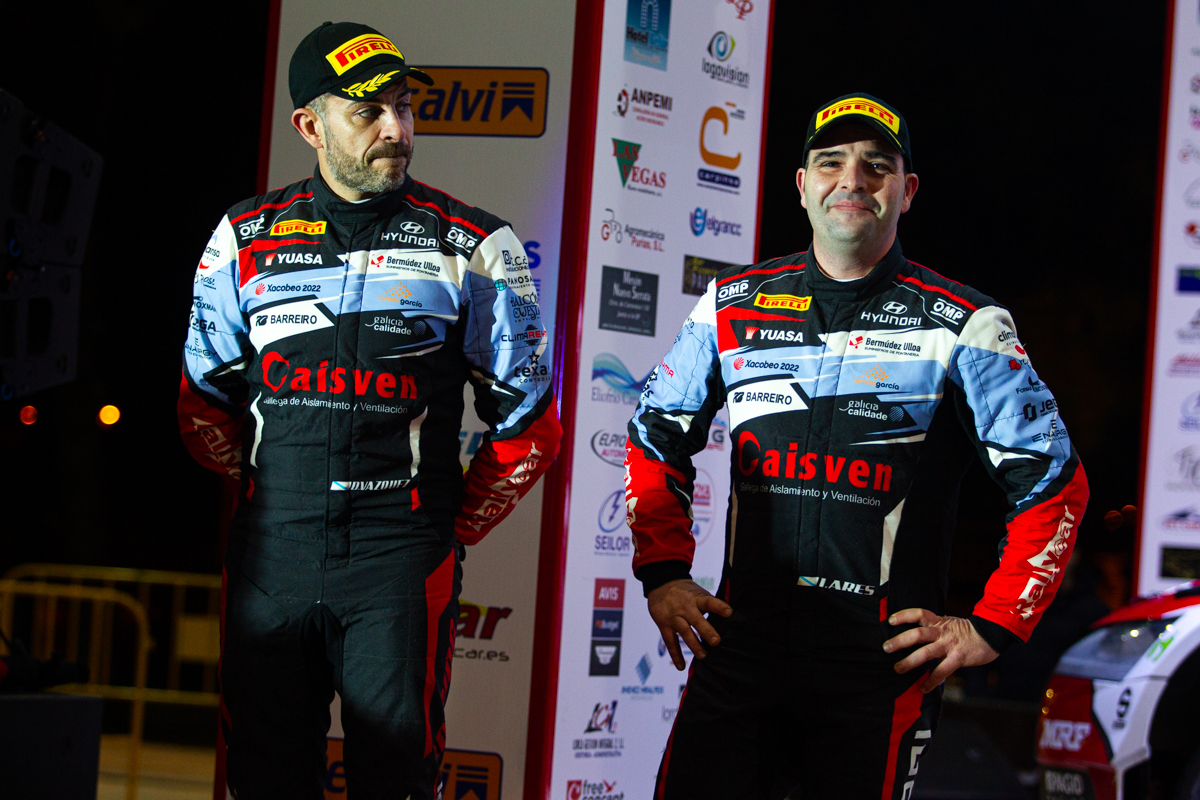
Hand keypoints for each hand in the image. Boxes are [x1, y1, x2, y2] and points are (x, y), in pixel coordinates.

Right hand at [647, 579, 732, 669]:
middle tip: (716, 642)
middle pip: (696, 620)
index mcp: (696, 598)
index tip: (729, 612)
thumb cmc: (686, 592)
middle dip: (706, 631)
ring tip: (703, 656)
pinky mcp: (664, 625)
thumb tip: (731, 617)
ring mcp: (674, 617)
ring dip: (694, 645)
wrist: (661, 584)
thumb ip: (710, 604)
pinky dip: (675, 655)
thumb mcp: (698, 592)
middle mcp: (685, 608)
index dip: (719, 607)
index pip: (709, 602)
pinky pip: (670, 641)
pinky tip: (681, 667)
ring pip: (684, 632)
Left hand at [883, 608, 998, 692]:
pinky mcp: (958, 658)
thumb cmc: (965, 631)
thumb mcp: (948, 623)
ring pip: (926, 653)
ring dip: (910, 661)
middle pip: (918, 634)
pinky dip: (931, 681)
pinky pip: (942, 671)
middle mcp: (942, 632)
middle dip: (900, 641)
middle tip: (886, 648)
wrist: (990, 635)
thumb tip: (912, 635)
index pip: (919, 613)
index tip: (890, 620)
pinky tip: (923, 689)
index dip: (904, 615)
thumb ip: (932, 627)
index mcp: (939, 621)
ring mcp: (950, 645)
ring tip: (897, 668)